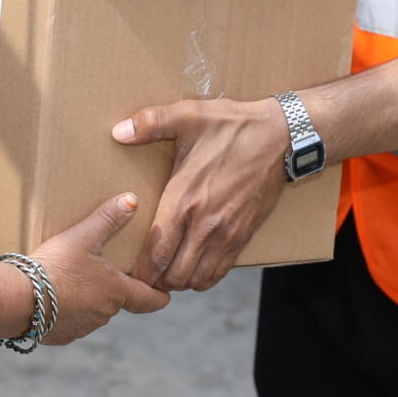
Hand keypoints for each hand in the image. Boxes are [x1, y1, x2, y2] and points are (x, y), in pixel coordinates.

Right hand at [0, 192, 169, 344]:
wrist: (18, 300)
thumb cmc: (55, 266)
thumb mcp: (83, 237)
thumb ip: (108, 218)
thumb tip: (133, 200)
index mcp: (116, 292)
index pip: (150, 300)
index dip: (159, 295)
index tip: (165, 294)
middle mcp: (105, 314)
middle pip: (118, 302)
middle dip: (113, 290)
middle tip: (102, 272)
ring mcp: (83, 328)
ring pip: (94, 313)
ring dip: (88, 300)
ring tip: (71, 281)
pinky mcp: (61, 336)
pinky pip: (71, 323)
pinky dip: (67, 312)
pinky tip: (52, 298)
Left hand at [112, 98, 289, 291]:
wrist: (280, 137)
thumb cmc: (232, 126)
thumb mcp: (188, 116)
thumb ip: (150, 122)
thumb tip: (117, 131)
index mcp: (183, 199)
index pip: (156, 253)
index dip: (141, 272)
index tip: (129, 274)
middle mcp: (204, 224)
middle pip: (174, 275)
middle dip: (157, 280)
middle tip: (145, 274)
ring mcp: (226, 234)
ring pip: (197, 279)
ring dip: (180, 281)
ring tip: (167, 272)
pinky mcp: (243, 236)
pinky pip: (220, 272)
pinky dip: (204, 278)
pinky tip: (194, 267)